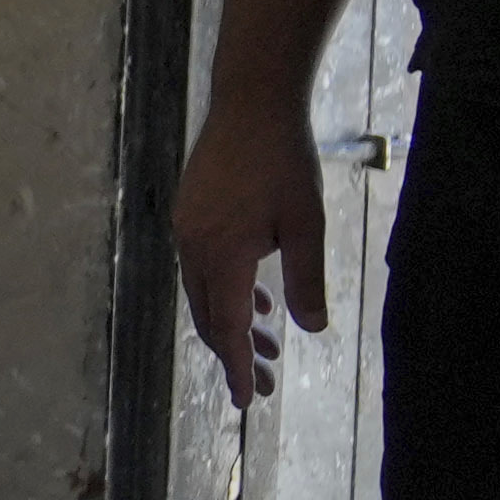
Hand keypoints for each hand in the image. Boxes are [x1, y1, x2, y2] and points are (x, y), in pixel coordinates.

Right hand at [170, 88, 329, 399]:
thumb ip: (307, 280)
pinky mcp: (190, 211)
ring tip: (268, 343)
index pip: (228, 328)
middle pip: (210, 318)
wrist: (252, 100)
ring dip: (233, 321)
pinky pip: (202, 267)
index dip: (237, 367)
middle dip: (235, 353)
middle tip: (263, 382)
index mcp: (222, 257)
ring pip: (205, 294)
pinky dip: (227, 291)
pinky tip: (257, 294)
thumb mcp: (307, 224)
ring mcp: (186, 228)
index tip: (246, 399)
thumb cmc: (285, 160)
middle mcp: (194, 248)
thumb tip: (313, 330)